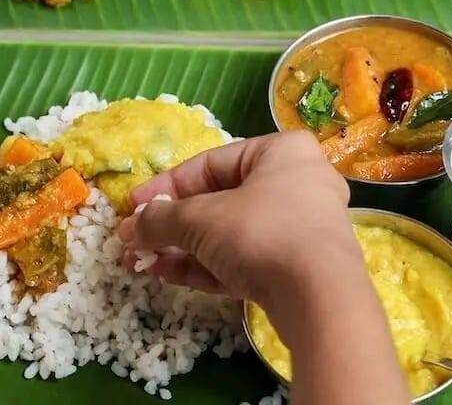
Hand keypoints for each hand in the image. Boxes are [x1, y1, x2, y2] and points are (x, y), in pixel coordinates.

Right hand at [118, 130, 358, 306]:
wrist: (321, 299)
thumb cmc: (262, 233)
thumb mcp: (200, 220)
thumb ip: (160, 219)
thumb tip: (130, 227)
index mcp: (281, 152)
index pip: (210, 163)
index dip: (165, 186)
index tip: (134, 206)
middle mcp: (297, 183)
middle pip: (220, 200)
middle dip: (173, 223)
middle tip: (138, 238)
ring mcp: (301, 228)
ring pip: (230, 233)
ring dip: (184, 248)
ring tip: (145, 262)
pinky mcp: (299, 268)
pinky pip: (245, 259)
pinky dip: (208, 266)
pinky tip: (169, 276)